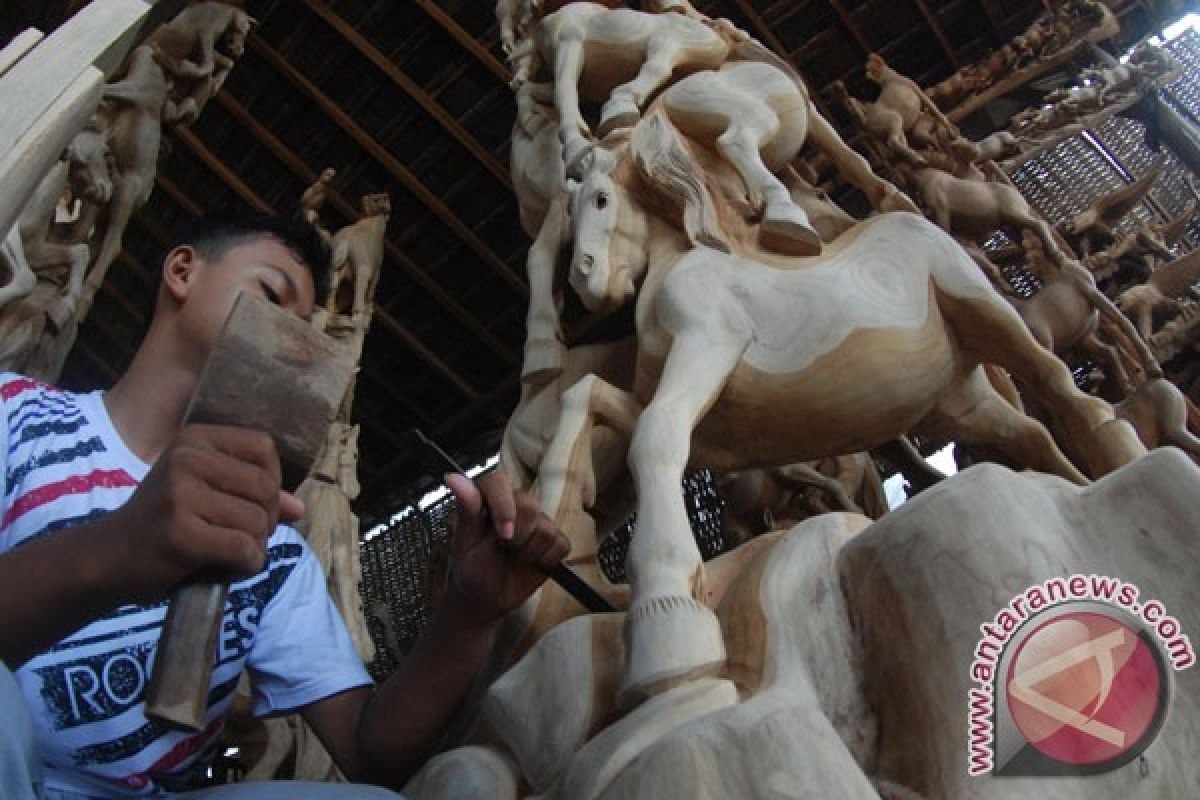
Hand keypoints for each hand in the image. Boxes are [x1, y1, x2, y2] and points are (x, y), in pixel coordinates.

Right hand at [108, 424, 303, 601]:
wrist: (107, 558)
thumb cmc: (163, 524)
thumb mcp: (204, 494)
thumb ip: (252, 494)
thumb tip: (299, 508)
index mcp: (194, 439)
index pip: (263, 446)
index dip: (271, 479)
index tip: (252, 503)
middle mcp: (187, 459)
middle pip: (266, 486)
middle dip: (265, 519)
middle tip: (240, 535)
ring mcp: (181, 494)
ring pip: (258, 520)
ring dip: (255, 546)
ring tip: (229, 553)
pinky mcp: (180, 532)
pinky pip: (244, 548)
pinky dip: (247, 565)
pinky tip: (228, 568)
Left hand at [443, 470, 569, 624]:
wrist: (487, 597)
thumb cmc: (472, 567)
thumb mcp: (465, 541)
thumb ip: (466, 509)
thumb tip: (453, 477)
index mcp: (491, 499)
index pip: (499, 482)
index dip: (504, 506)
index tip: (502, 534)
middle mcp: (517, 504)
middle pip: (529, 506)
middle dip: (516, 537)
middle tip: (504, 550)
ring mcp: (539, 522)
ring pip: (546, 529)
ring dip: (528, 552)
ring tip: (515, 558)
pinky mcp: (555, 541)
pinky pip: (561, 544)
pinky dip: (546, 560)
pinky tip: (532, 562)